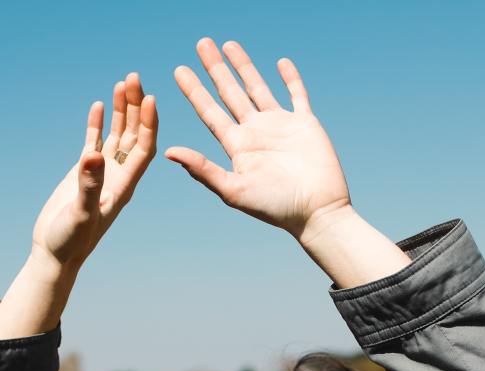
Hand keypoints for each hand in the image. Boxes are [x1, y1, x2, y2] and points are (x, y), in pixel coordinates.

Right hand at [31, 73, 157, 272]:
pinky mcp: (83, 173)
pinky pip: (95, 142)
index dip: (149, 124)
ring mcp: (101, 173)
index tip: (150, 98)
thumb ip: (88, 185)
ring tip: (122, 82)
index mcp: (124, 186)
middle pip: (134, 135)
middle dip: (136, 107)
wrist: (55, 254)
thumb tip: (93, 154)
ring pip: (118, 135)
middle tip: (134, 77)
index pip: (144, 149)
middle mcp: (118, 176)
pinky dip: (98, 124)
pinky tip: (99, 105)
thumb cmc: (71, 242)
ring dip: (121, 110)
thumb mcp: (81, 213)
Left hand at [166, 38, 349, 240]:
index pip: (210, 112)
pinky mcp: (305, 124)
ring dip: (244, 67)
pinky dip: (290, 78)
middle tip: (201, 44)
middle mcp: (255, 133)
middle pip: (230, 93)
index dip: (194, 91)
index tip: (179, 70)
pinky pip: (297, 95)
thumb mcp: (233, 190)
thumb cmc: (275, 207)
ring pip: (258, 88)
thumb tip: (168, 151)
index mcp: (237, 147)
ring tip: (229, 44)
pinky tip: (281, 62)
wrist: (316, 212)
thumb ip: (202, 169)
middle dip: (215, 69)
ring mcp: (280, 126)